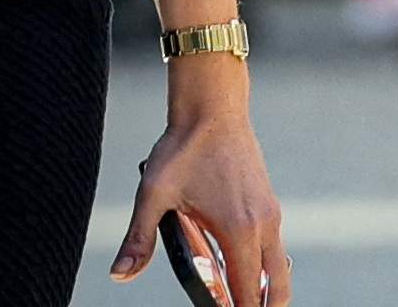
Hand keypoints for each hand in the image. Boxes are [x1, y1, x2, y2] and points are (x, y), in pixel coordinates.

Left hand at [114, 70, 286, 301]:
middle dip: (264, 305)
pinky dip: (262, 263)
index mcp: (238, 228)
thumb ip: (139, 239)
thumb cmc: (184, 149)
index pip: (246, 286)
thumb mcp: (154, 196)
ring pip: (277, 261)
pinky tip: (240, 265)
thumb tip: (120, 275)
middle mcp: (262, 222)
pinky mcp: (266, 200)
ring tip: (242, 302)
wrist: (214, 109)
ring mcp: (268, 210)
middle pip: (274, 280)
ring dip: (263, 285)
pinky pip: (271, 243)